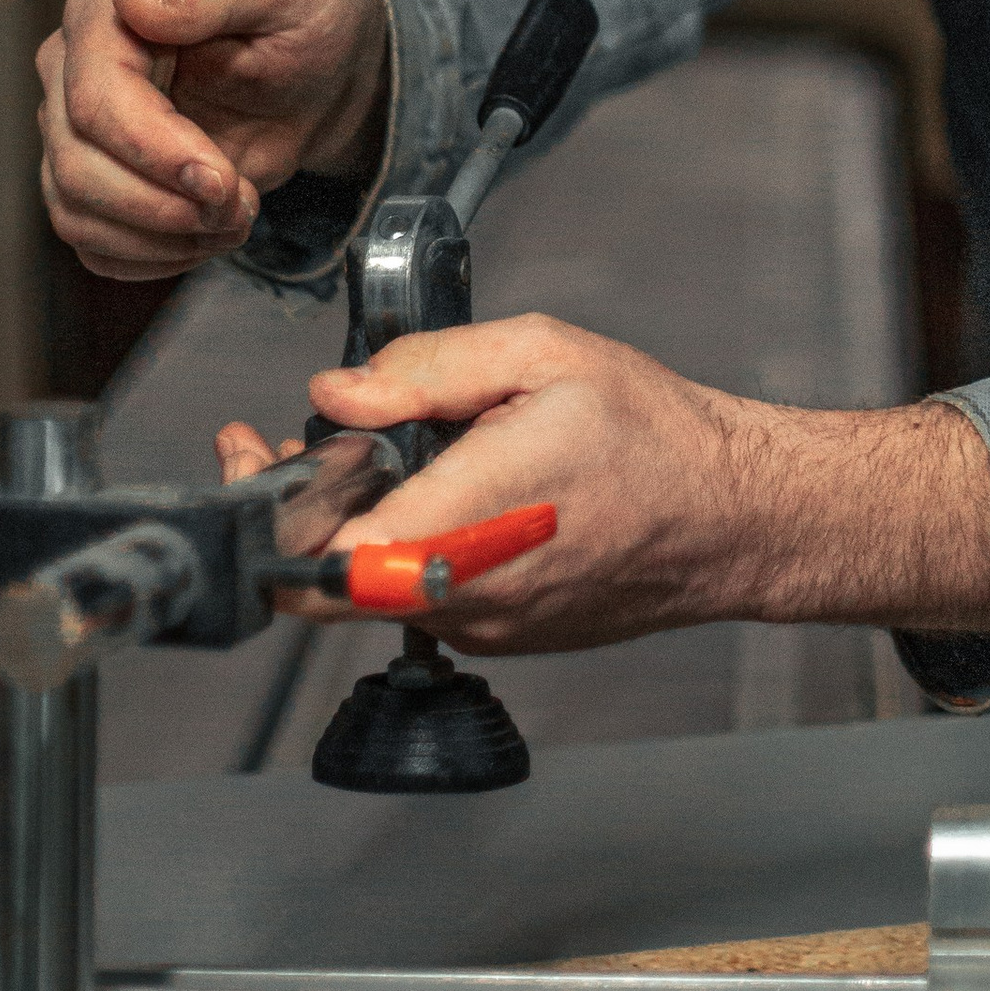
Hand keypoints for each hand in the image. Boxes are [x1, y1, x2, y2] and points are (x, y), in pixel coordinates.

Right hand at [40, 0, 388, 281]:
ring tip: (237, 217)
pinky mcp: (96, 183)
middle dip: (165, 205)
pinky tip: (210, 233)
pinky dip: (155, 258)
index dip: (154, 152)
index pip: (94, 101)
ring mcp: (76, 132)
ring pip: (76, 214)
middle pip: (76, 168)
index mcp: (103, 12)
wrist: (319, 67)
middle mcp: (71, 72)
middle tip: (243, 203)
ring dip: (164, 237)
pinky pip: (96, 245)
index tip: (221, 180)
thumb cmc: (300, 12)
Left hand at [216, 315, 989, 649]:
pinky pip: (421, 596)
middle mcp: (463, 594)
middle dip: (295, 510)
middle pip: (324, 583)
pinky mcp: (500, 634)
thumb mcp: (544, 356)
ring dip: (356, 524)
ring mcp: (481, 625)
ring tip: (392, 452)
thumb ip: (428, 369)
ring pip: (372, 589)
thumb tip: (337, 392)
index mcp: (464, 521)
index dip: (268, 505)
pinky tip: (446, 489)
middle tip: (299, 443)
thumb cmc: (655, 437)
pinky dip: (407, 546)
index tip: (257, 450)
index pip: (316, 556)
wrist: (732, 517)